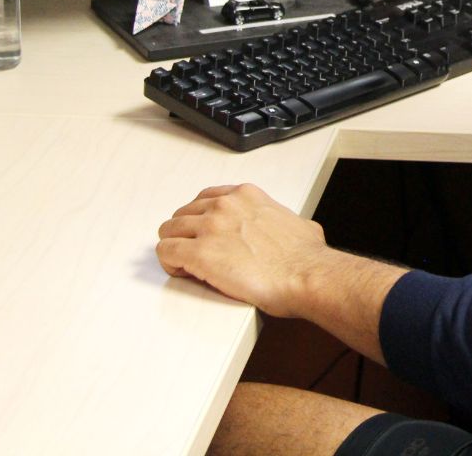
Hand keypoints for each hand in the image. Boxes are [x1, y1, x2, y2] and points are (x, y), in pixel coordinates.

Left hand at [156, 183, 328, 316]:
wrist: (306, 275)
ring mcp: (210, 227)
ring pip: (168, 230)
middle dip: (186, 235)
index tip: (205, 234)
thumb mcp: (296, 222)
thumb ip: (282, 220)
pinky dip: (170, 264)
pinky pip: (166, 252)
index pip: (206, 198)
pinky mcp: (200, 254)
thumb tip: (289, 230)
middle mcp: (225, 205)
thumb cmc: (305, 257)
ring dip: (175, 247)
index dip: (202, 220)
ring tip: (188, 266)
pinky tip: (184, 272)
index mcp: (246, 195)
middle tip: (196, 253)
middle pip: (183, 214)